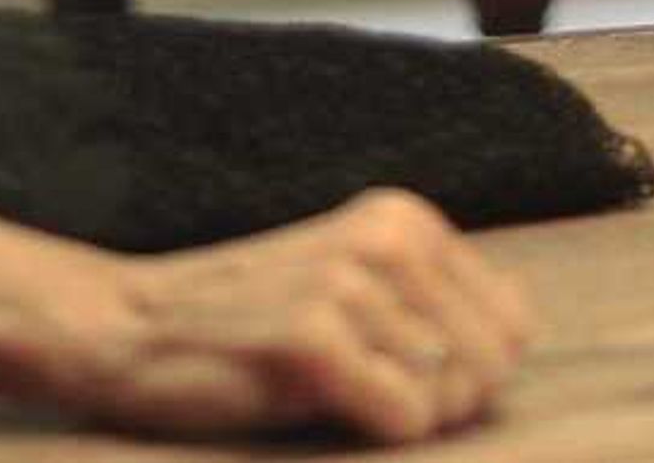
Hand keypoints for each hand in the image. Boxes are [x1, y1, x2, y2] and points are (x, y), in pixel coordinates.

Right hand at [61, 188, 532, 442]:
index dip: (468, 375)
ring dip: (403, 418)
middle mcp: (386, 239)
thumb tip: (522, 317)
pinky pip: (407, 419)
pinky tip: (318, 408)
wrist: (130, 329)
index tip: (398, 374)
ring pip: (453, 396)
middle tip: (368, 398)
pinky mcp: (313, 338)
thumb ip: (432, 295)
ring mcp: (349, 285)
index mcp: (403, 220)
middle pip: (492, 365)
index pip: (512, 324)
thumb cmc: (249, 325)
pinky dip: (376, 433)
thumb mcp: (350, 283)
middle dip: (445, 404)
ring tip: (337, 397)